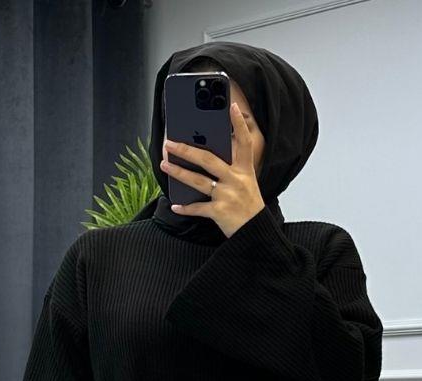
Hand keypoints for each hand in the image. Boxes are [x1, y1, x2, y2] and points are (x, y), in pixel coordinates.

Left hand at [160, 100, 264, 237]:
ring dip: (179, 172)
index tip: (233, 106)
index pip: (244, 143)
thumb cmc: (248, 206)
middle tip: (170, 143)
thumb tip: (205, 154)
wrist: (256, 233)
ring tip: (164, 164)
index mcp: (244, 171)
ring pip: (198, 180)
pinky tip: (175, 205)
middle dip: (186, 150)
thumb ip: (231, 168)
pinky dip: (185, 207)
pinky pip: (198, 208)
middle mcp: (236, 180)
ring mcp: (227, 196)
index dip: (239, 124)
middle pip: (208, 160)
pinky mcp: (219, 212)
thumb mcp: (246, 183)